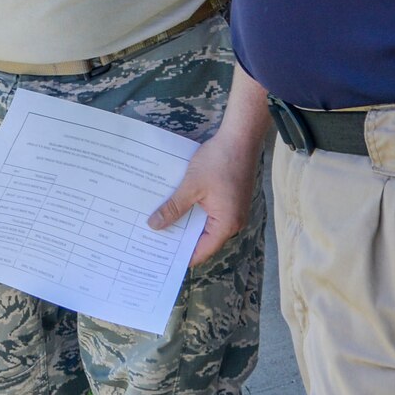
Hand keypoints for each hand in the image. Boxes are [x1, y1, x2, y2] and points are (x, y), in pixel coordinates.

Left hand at [148, 125, 262, 267]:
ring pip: (205, 225)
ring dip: (186, 223)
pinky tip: (177, 207)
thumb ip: (174, 208)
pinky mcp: (231, 199)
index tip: (159, 258)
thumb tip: (155, 226)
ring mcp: (233, 210)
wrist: (240, 137)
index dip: (180, 256)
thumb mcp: (191, 186)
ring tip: (161, 224)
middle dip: (180, 239)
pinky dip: (194, 212)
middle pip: (203, 240)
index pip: (201, 251)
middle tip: (155, 241)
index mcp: (226, 224)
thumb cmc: (219, 161)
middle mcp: (233, 221)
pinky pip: (210, 213)